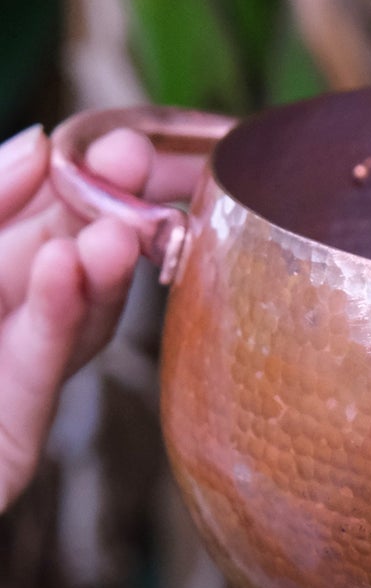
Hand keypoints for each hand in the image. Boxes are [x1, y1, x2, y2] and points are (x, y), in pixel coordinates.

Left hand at [0, 121, 157, 509]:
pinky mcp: (14, 445)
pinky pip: (41, 372)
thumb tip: (38, 146)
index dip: (60, 182)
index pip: (18, 222)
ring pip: (68, 317)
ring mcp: (5, 389)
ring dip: (100, 267)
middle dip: (101, 212)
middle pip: (59, 262)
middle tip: (140, 164)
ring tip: (121, 225)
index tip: (103, 142)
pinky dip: (59, 319)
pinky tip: (70, 268)